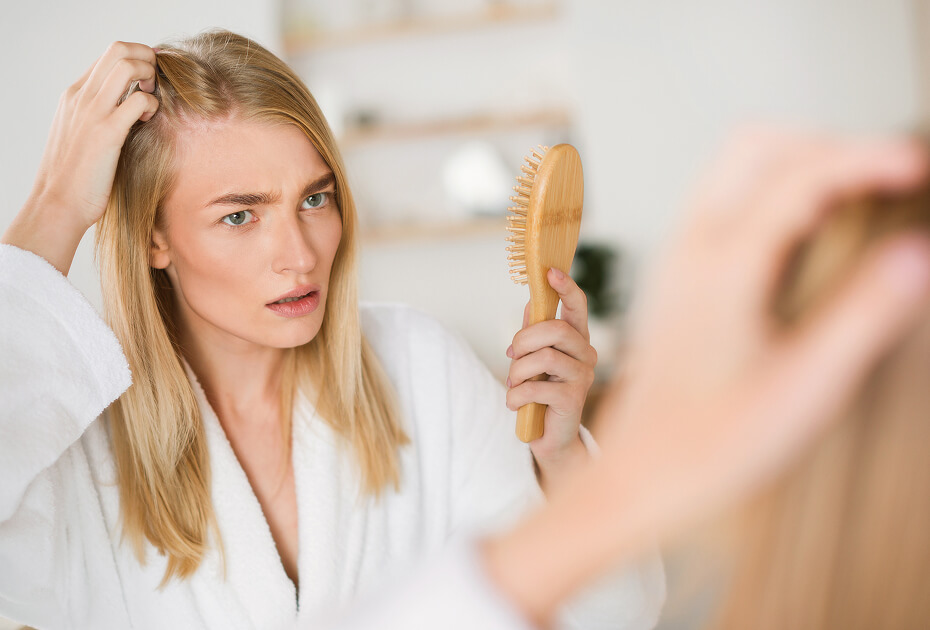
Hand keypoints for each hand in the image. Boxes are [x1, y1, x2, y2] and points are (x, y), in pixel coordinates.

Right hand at [2, 41, 158, 274]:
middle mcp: (81, 97)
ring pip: (127, 66)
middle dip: (147, 59)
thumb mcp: (83, 134)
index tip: (152, 77)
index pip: (108, 55)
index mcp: (74, 95)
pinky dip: (152, 104)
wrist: (57, 203)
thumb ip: (100, 114)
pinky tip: (150, 120)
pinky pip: (138, 101)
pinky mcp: (106, 132)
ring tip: (154, 99)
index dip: (137, 59)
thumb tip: (129, 107)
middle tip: (157, 84)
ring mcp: (92, 112)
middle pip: (119, 50)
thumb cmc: (76, 176)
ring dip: (151, 76)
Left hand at [484, 129, 929, 625]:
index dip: (868, 157)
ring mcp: (676, 259)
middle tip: (885, 174)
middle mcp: (690, 249)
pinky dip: (770, 192)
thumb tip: (918, 253)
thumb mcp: (803, 389)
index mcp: (723, 267)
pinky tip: (805, 234)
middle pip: (757, 147)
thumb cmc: (707, 448)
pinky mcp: (674, 277)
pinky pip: (721, 203)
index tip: (918, 163)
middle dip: (827, 143)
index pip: (801, 175)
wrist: (634, 477)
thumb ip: (862, 316)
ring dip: (795, 162)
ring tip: (855, 196)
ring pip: (733, 169)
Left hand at [505, 267, 596, 491]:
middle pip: (555, 328)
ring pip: (544, 356)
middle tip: (511, 355)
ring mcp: (583, 376)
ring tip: (513, 385)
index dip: (565, 288)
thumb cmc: (540, 394)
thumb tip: (530, 302)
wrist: (550, 438)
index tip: (550, 271)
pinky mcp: (574, 398)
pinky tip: (515, 403)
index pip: (577, 306)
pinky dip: (517, 394)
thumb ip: (533, 333)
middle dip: (524, 340)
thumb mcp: (532, 360)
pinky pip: (538, 386)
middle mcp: (585, 353)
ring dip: (518, 371)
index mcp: (576, 339)